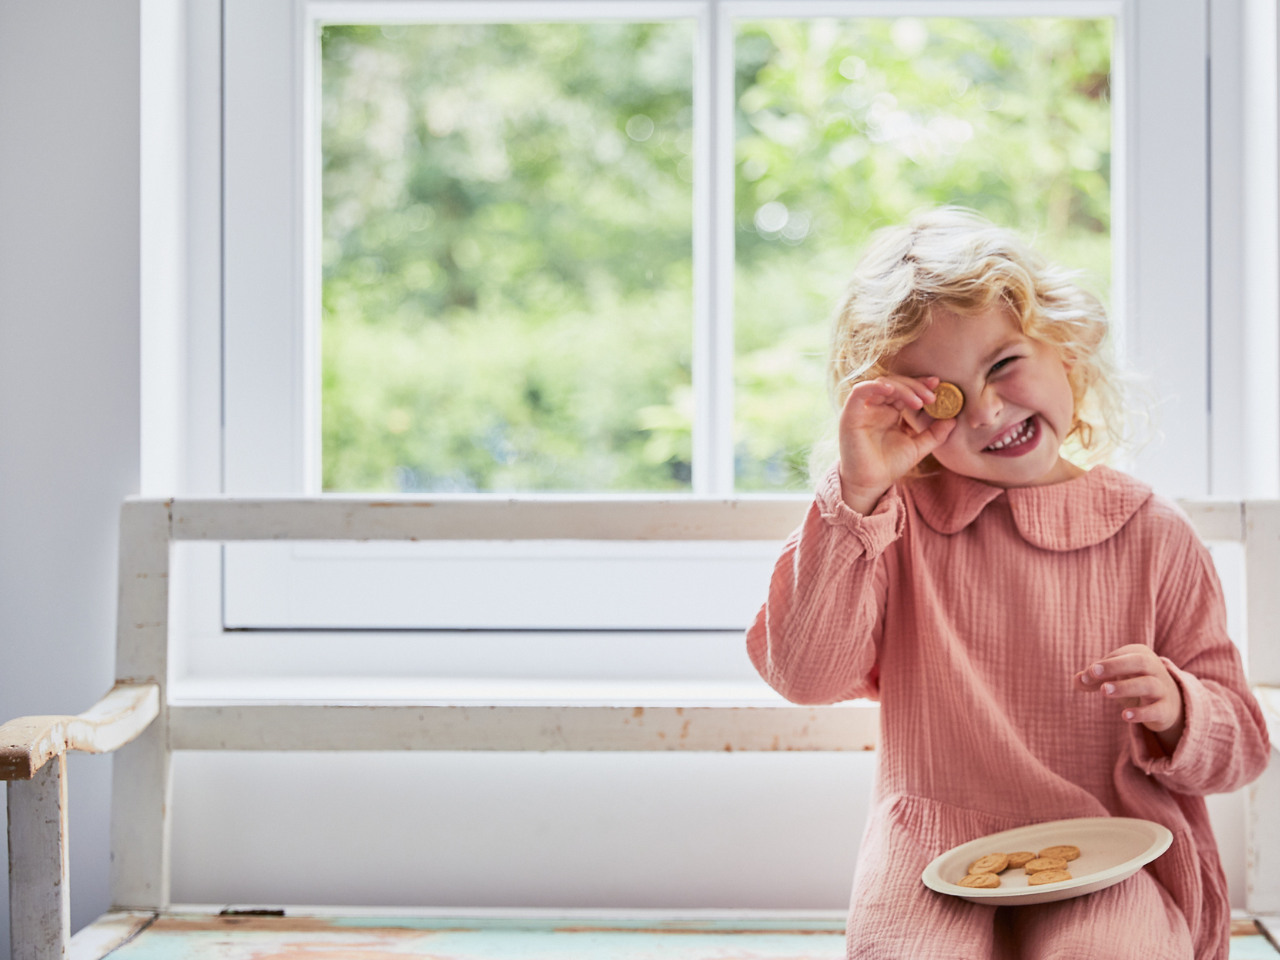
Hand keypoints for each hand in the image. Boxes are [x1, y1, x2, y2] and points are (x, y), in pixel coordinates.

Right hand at [838, 375, 956, 513]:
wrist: (871, 485)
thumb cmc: (890, 466)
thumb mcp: (918, 447)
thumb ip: (934, 434)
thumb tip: (954, 419)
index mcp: (889, 412)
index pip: (904, 390)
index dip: (920, 383)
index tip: (938, 383)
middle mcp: (875, 407)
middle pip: (894, 383)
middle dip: (915, 386)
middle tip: (932, 397)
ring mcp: (862, 409)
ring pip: (881, 384)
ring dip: (901, 388)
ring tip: (919, 401)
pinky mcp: (850, 414)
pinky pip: (859, 392)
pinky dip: (874, 386)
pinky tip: (891, 390)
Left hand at [1074, 644, 1185, 753]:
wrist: (1169, 704)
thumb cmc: (1133, 684)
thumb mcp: (1113, 679)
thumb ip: (1093, 680)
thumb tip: (1076, 680)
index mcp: (1140, 654)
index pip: (1120, 656)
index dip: (1101, 665)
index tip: (1085, 676)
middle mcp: (1154, 668)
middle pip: (1139, 662)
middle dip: (1115, 666)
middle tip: (1093, 673)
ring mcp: (1163, 689)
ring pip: (1148, 684)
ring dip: (1125, 687)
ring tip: (1104, 691)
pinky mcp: (1166, 709)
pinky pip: (1156, 710)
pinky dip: (1141, 712)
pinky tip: (1124, 715)